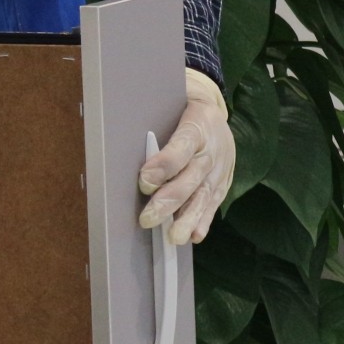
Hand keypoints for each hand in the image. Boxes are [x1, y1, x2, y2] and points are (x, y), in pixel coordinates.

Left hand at [139, 70, 233, 244]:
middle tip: (147, 219)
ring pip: (203, 196)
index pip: (179, 149)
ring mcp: (218, 170)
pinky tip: (193, 235)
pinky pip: (214, 203)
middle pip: (189, 179)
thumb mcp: (170, 106)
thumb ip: (153, 121)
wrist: (214, 113)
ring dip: (187, 219)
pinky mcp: (223, 183)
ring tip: (173, 237)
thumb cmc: (180, 111)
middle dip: (168, 201)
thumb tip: (120, 137)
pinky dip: (203, 221)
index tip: (144, 181)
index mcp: (196, 127)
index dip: (163, 166)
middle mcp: (210, 151)